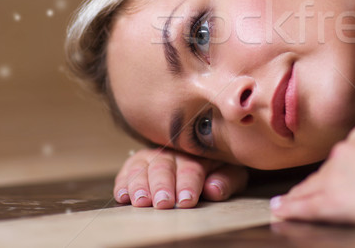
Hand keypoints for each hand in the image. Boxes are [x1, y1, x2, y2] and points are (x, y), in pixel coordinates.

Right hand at [113, 148, 247, 208]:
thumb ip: (226, 180)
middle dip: (162, 186)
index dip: (188, 184)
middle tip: (162, 203)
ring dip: (140, 185)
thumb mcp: (231, 172)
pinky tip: (122, 196)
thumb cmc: (219, 168)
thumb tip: (213, 190)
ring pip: (143, 168)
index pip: (191, 168)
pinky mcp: (137, 162)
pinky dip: (123, 183)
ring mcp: (153, 155)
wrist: (204, 151)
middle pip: (164, 167)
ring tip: (141, 201)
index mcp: (197, 152)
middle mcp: (172, 151)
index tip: (186, 200)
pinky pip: (127, 171)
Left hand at [270, 124, 354, 227]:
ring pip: (309, 189)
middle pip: (321, 173)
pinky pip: (305, 206)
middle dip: (310, 187)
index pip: (338, 159)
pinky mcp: (334, 199)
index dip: (328, 174)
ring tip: (282, 206)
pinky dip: (290, 209)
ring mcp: (336, 174)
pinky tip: (280, 211)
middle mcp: (343, 150)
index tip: (320, 181)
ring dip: (295, 199)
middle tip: (292, 198)